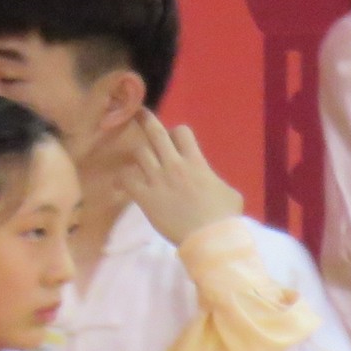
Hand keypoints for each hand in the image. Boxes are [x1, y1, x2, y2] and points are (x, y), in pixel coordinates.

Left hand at [116, 112, 244, 244]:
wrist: (209, 236)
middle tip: (139, 114)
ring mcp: (157, 179)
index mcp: (196, 162)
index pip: (182, 132)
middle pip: (155, 133)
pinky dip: (123, 178)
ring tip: (137, 162)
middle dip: (146, 120)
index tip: (174, 138)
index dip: (177, 133)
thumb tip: (208, 181)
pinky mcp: (145, 196)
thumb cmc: (224, 215)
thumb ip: (213, 179)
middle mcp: (174, 165)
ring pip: (139, 153)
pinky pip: (126, 178)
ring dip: (138, 155)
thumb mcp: (228, 190)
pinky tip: (122, 182)